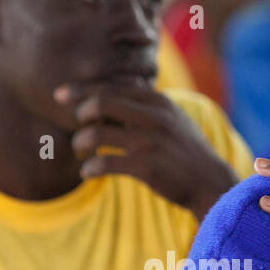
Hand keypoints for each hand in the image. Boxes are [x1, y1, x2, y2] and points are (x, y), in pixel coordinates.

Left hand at [55, 83, 235, 217]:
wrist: (210, 182)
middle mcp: (154, 117)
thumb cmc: (185, 151)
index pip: (111, 86)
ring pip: (96, 134)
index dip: (82, 89)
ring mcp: (150, 142)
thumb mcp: (172, 119)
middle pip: (100, 103)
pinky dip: (90, 168)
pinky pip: (104, 163)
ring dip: (81, 143)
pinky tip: (88, 173)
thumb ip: (147, 105)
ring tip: (82, 152)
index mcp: (157, 101)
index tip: (60, 95)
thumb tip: (119, 92)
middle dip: (80, 113)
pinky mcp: (147, 167)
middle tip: (77, 126)